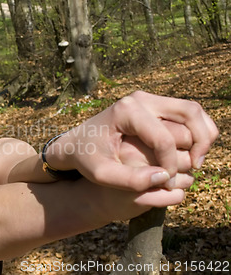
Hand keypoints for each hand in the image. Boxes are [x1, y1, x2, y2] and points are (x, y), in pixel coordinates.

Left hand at [47, 91, 218, 190]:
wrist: (75, 141)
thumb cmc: (86, 158)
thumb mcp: (101, 174)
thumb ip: (131, 181)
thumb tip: (165, 177)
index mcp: (126, 111)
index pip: (164, 137)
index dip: (170, 163)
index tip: (165, 181)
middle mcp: (140, 98)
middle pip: (190, 113)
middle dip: (200, 142)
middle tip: (195, 167)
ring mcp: (149, 98)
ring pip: (193, 111)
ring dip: (203, 136)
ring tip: (195, 162)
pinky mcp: (154, 104)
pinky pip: (186, 114)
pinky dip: (196, 131)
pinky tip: (189, 154)